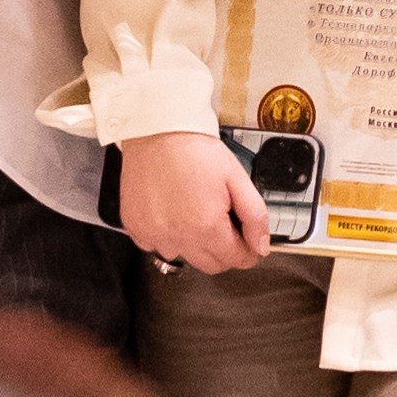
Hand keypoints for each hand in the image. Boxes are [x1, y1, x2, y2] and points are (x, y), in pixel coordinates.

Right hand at [118, 129, 269, 272]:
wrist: (158, 131)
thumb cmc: (195, 150)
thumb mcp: (237, 178)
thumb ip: (254, 216)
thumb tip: (261, 246)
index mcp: (206, 226)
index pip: (236, 259)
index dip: (248, 250)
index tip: (248, 241)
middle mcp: (178, 236)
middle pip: (211, 265)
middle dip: (224, 249)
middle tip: (223, 221)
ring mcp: (153, 235)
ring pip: (184, 256)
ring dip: (194, 244)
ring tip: (194, 211)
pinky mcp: (136, 227)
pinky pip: (156, 246)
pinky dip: (167, 236)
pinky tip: (173, 212)